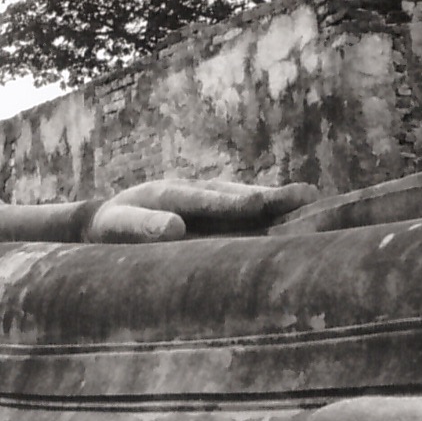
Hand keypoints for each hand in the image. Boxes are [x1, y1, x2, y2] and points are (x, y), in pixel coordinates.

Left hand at [85, 179, 318, 242]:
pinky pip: (245, 209)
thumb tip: (174, 228)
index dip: (230, 202)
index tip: (256, 205)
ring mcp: (207, 198)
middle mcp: (193, 191)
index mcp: (166, 194)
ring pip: (244, 198)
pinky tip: (299, 215)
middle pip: (233, 193)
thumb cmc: (112, 229)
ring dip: (276, 201)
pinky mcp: (215, 209)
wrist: (109, 220)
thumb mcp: (117, 227)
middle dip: (267, 196)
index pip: (203, 199)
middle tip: (305, 195)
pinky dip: (270, 212)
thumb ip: (141, 227)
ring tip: (312, 200)